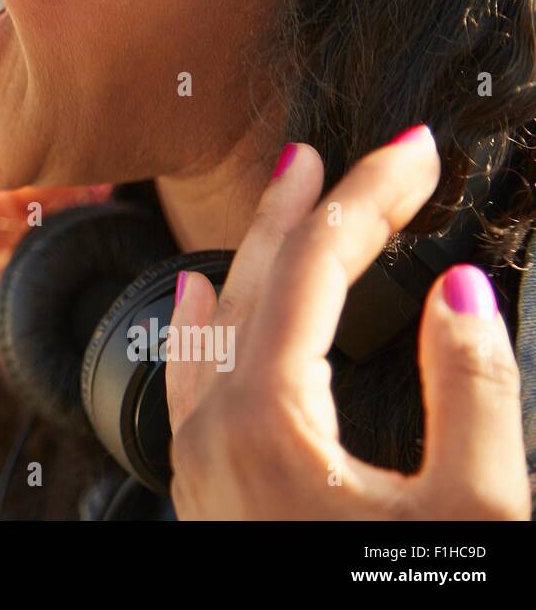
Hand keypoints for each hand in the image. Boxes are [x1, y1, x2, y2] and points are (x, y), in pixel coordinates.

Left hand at [167, 125, 530, 519]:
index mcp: (269, 420)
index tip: (414, 150)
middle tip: (338, 153)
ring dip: (257, 255)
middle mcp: (216, 433)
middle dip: (305, 208)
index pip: (316, 269)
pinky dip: (203, 324)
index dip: (369, 197)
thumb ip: (470, 395)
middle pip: (256, 282)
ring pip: (219, 326)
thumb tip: (461, 293)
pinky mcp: (205, 496)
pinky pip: (192, 382)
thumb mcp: (472, 515)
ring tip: (284, 197)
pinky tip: (199, 295)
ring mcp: (200, 466)